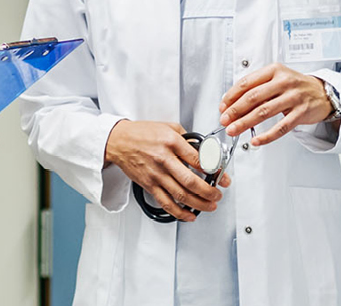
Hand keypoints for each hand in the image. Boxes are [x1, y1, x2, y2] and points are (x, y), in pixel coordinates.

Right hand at [104, 120, 228, 221]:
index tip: (222, 177)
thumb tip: (203, 150)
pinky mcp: (149, 185)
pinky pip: (166, 203)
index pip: (198, 160)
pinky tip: (189, 215)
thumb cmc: (142, 133)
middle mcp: (164, 160)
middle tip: (218, 195)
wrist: (118, 141)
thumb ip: (187, 138)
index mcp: (172, 143)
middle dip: (209, 192)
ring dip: (199, 204)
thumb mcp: (168, 127)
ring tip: (210, 206)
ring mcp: (156, 175)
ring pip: (181, 195)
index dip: (214, 171)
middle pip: (191, 181)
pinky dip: (180, 213)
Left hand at [219, 64, 335, 146]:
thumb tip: (232, 103)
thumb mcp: (277, 78)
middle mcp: (284, 82)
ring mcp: (294, 97)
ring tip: (234, 130)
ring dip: (245, 123)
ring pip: (264, 112)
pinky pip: (281, 127)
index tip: (223, 107)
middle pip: (253, 97)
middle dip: (235, 111)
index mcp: (274, 70)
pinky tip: (256, 140)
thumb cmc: (296, 86)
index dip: (231, 96)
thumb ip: (257, 87)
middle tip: (224, 120)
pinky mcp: (301, 113)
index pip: (247, 82)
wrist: (323, 93)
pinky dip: (267, 136)